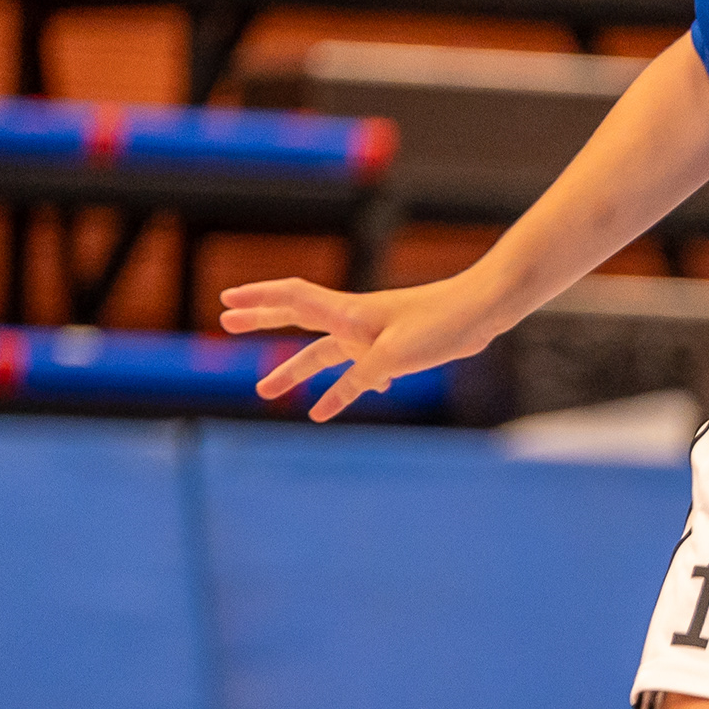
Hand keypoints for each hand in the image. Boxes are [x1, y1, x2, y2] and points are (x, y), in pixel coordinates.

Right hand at [222, 269, 514, 422]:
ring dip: (294, 370)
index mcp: (350, 314)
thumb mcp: (398, 353)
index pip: (294, 299)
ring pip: (324, 354)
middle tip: (224, 326)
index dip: (258, 299)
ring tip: (265, 391)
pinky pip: (357, 373)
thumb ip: (369, 371)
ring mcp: (373, 335)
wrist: (483, 311)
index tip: (225, 301)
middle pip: (298, 320)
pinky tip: (328, 409)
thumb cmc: (443, 323)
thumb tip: (351, 390)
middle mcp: (355, 321)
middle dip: (261, 322)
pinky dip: (341, 389)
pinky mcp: (393, 350)